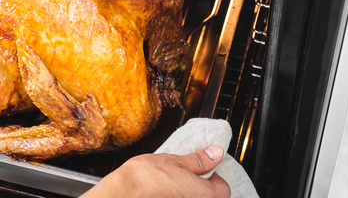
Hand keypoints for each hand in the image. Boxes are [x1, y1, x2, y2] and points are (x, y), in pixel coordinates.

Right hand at [81, 144, 230, 197]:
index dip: (214, 174)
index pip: (223, 188)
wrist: (124, 193)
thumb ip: (199, 160)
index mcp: (204, 194)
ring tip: (173, 179)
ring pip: (192, 197)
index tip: (204, 166)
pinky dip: (176, 195)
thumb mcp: (176, 161)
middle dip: (200, 183)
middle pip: (209, 195)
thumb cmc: (147, 179)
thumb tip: (215, 153)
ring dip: (186, 190)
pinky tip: (164, 188)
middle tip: (187, 171)